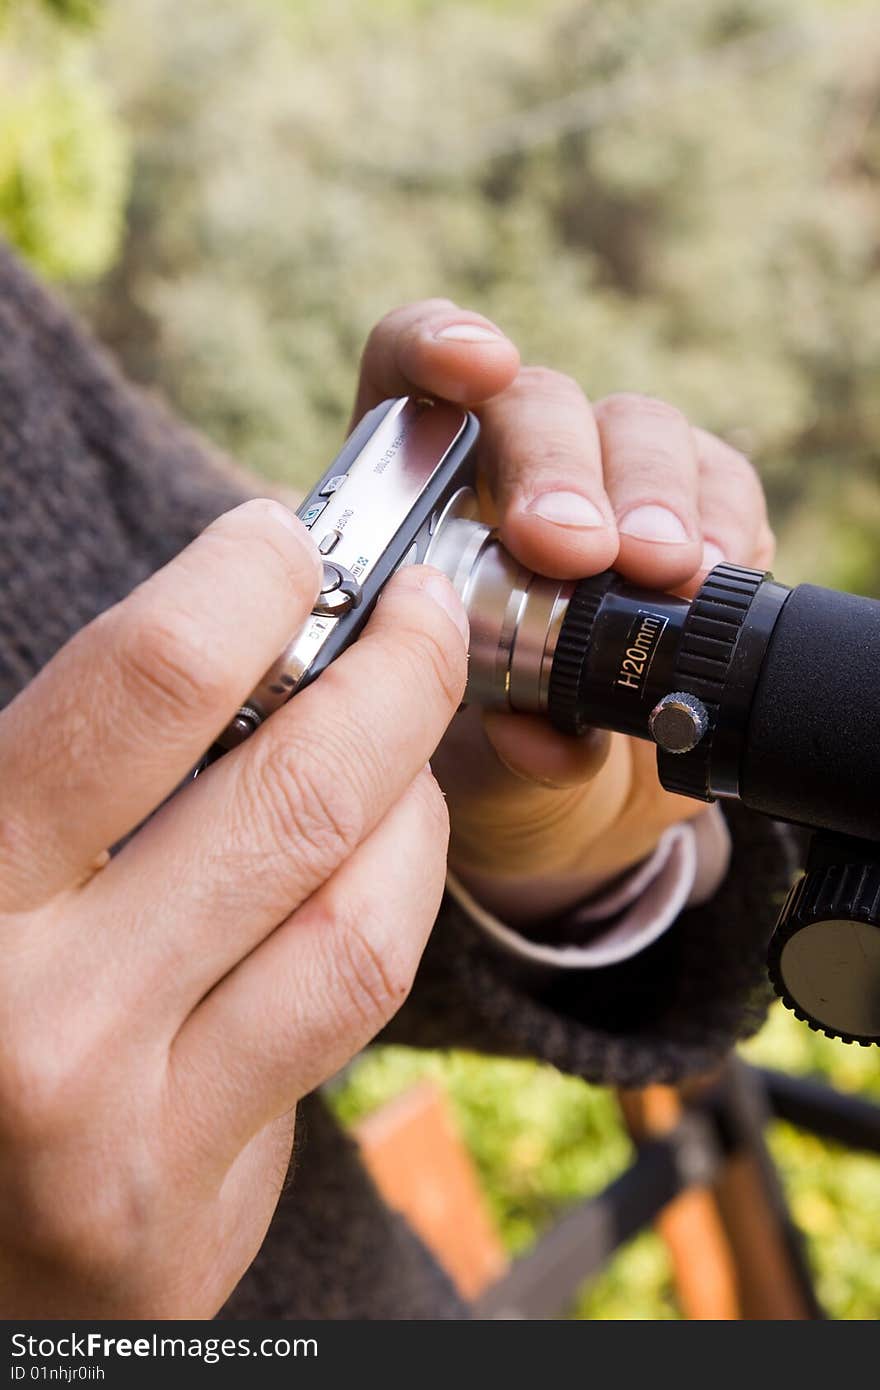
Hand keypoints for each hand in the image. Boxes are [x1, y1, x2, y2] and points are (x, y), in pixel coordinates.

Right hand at [0, 500, 467, 1315]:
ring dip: (414, 795)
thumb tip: (239, 629)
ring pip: (356, 919)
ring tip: (406, 738)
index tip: (284, 544)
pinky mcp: (194, 1211)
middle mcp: (35, 1016)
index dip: (246, 583)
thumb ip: (70, 764)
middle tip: (422, 611)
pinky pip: (346, 1015)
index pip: (144, 687)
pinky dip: (390, 904)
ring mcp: (123, 1132)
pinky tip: (382, 857)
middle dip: (397, 672)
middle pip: (296, 796)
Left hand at [351, 300, 774, 921]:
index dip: (437, 346)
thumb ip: (495, 746)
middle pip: (535, 404)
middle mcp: (508, 471)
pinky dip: (722, 521)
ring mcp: (606, 483)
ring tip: (664, 569)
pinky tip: (712, 573)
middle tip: (574, 548)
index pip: (408, 373)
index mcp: (412, 504)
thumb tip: (530, 734)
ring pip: (636, 427)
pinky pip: (720, 481)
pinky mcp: (692, 511)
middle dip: (559, 467)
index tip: (478, 371)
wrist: (570, 804)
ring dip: (651, 492)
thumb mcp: (474, 772)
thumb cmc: (488, 765)